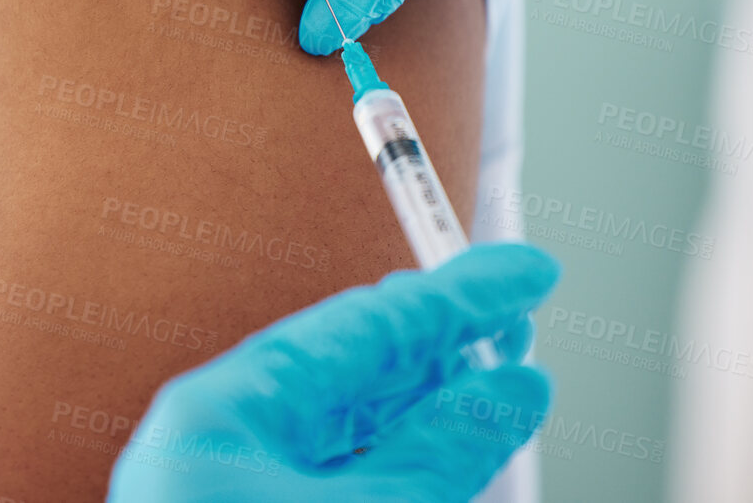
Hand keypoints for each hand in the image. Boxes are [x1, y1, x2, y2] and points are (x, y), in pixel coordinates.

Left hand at [106, 243, 558, 502]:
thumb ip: (440, 450)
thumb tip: (514, 387)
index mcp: (224, 416)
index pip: (359, 326)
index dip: (455, 295)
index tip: (529, 271)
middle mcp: (223, 446)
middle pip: (350, 370)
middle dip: (444, 346)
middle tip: (523, 323)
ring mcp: (235, 495)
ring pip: (350, 429)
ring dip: (432, 406)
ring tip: (503, 383)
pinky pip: (340, 477)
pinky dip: (404, 461)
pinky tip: (452, 456)